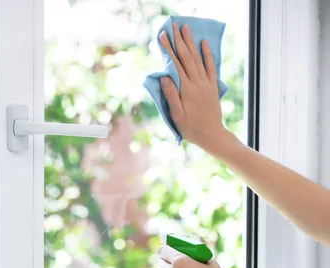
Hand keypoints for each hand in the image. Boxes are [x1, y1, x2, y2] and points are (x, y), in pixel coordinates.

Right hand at [159, 22, 227, 152]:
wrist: (212, 135)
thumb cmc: (191, 129)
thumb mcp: (177, 116)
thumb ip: (171, 96)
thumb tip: (164, 77)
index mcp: (186, 90)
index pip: (175, 65)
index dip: (168, 50)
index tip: (162, 36)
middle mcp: (197, 83)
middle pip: (186, 57)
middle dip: (179, 40)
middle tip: (173, 26)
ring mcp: (206, 84)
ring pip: (197, 59)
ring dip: (191, 43)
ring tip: (185, 29)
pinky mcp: (212, 87)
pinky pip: (210, 67)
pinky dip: (206, 54)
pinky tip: (203, 43)